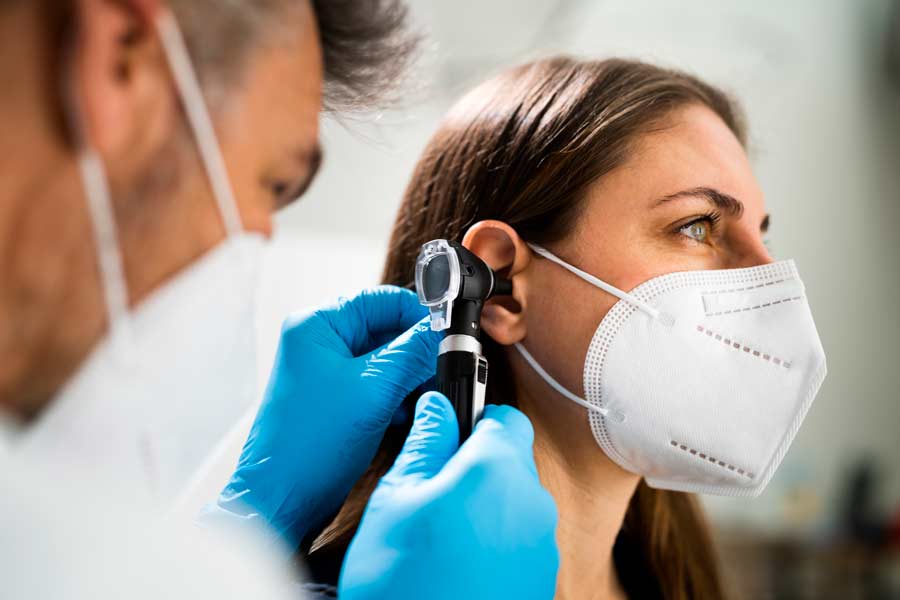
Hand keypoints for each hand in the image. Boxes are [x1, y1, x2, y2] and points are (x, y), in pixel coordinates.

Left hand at [208, 286, 441, 548]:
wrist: (282, 499)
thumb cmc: (308, 446)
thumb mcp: (374, 391)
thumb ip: (412, 354)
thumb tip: (442, 330)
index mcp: (316, 326)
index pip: (381, 300)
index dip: (418, 314)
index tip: (447, 334)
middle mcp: (318, 342)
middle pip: (385, 329)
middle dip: (415, 353)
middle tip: (439, 371)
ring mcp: (326, 371)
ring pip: (385, 359)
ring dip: (408, 378)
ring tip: (421, 399)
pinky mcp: (335, 398)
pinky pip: (376, 384)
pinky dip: (396, 396)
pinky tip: (404, 416)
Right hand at [339, 392, 559, 599]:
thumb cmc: (404, 582)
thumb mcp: (396, 500)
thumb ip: (425, 443)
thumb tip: (439, 406)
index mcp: (499, 471)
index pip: (504, 417)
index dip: (473, 419)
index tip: (448, 434)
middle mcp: (533, 505)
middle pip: (510, 461)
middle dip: (474, 467)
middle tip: (429, 492)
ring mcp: (541, 547)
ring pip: (513, 503)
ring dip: (482, 506)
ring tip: (437, 538)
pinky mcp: (539, 581)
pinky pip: (518, 542)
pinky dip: (493, 543)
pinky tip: (455, 567)